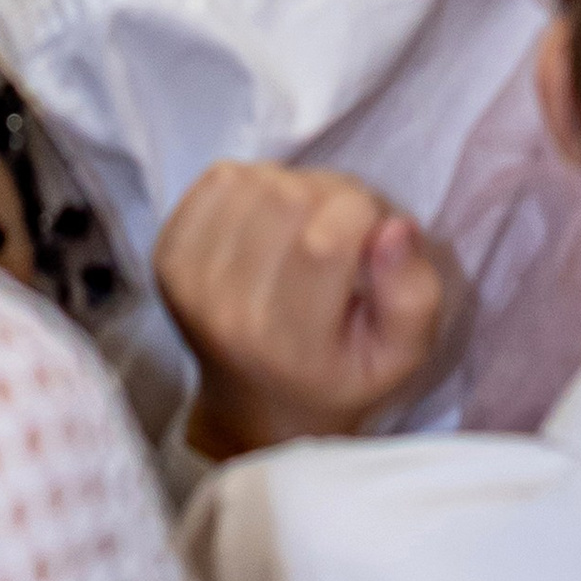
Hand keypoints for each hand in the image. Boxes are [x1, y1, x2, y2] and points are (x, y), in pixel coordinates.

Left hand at [156, 161, 458, 459]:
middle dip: (333, 198)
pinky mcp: (167, 254)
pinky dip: (253, 185)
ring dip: (294, 188)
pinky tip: (266, 223)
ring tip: (305, 229)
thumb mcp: (401, 353)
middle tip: (341, 236)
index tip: (371, 243)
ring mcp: (188, 282)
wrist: (258, 403)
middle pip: (290, 199)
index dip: (365, 218)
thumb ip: (413, 295)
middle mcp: (226, 314)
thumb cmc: (340, 372)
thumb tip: (394, 228)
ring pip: (258, 180)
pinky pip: (220, 178)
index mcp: (287, 344)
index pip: (326, 239)